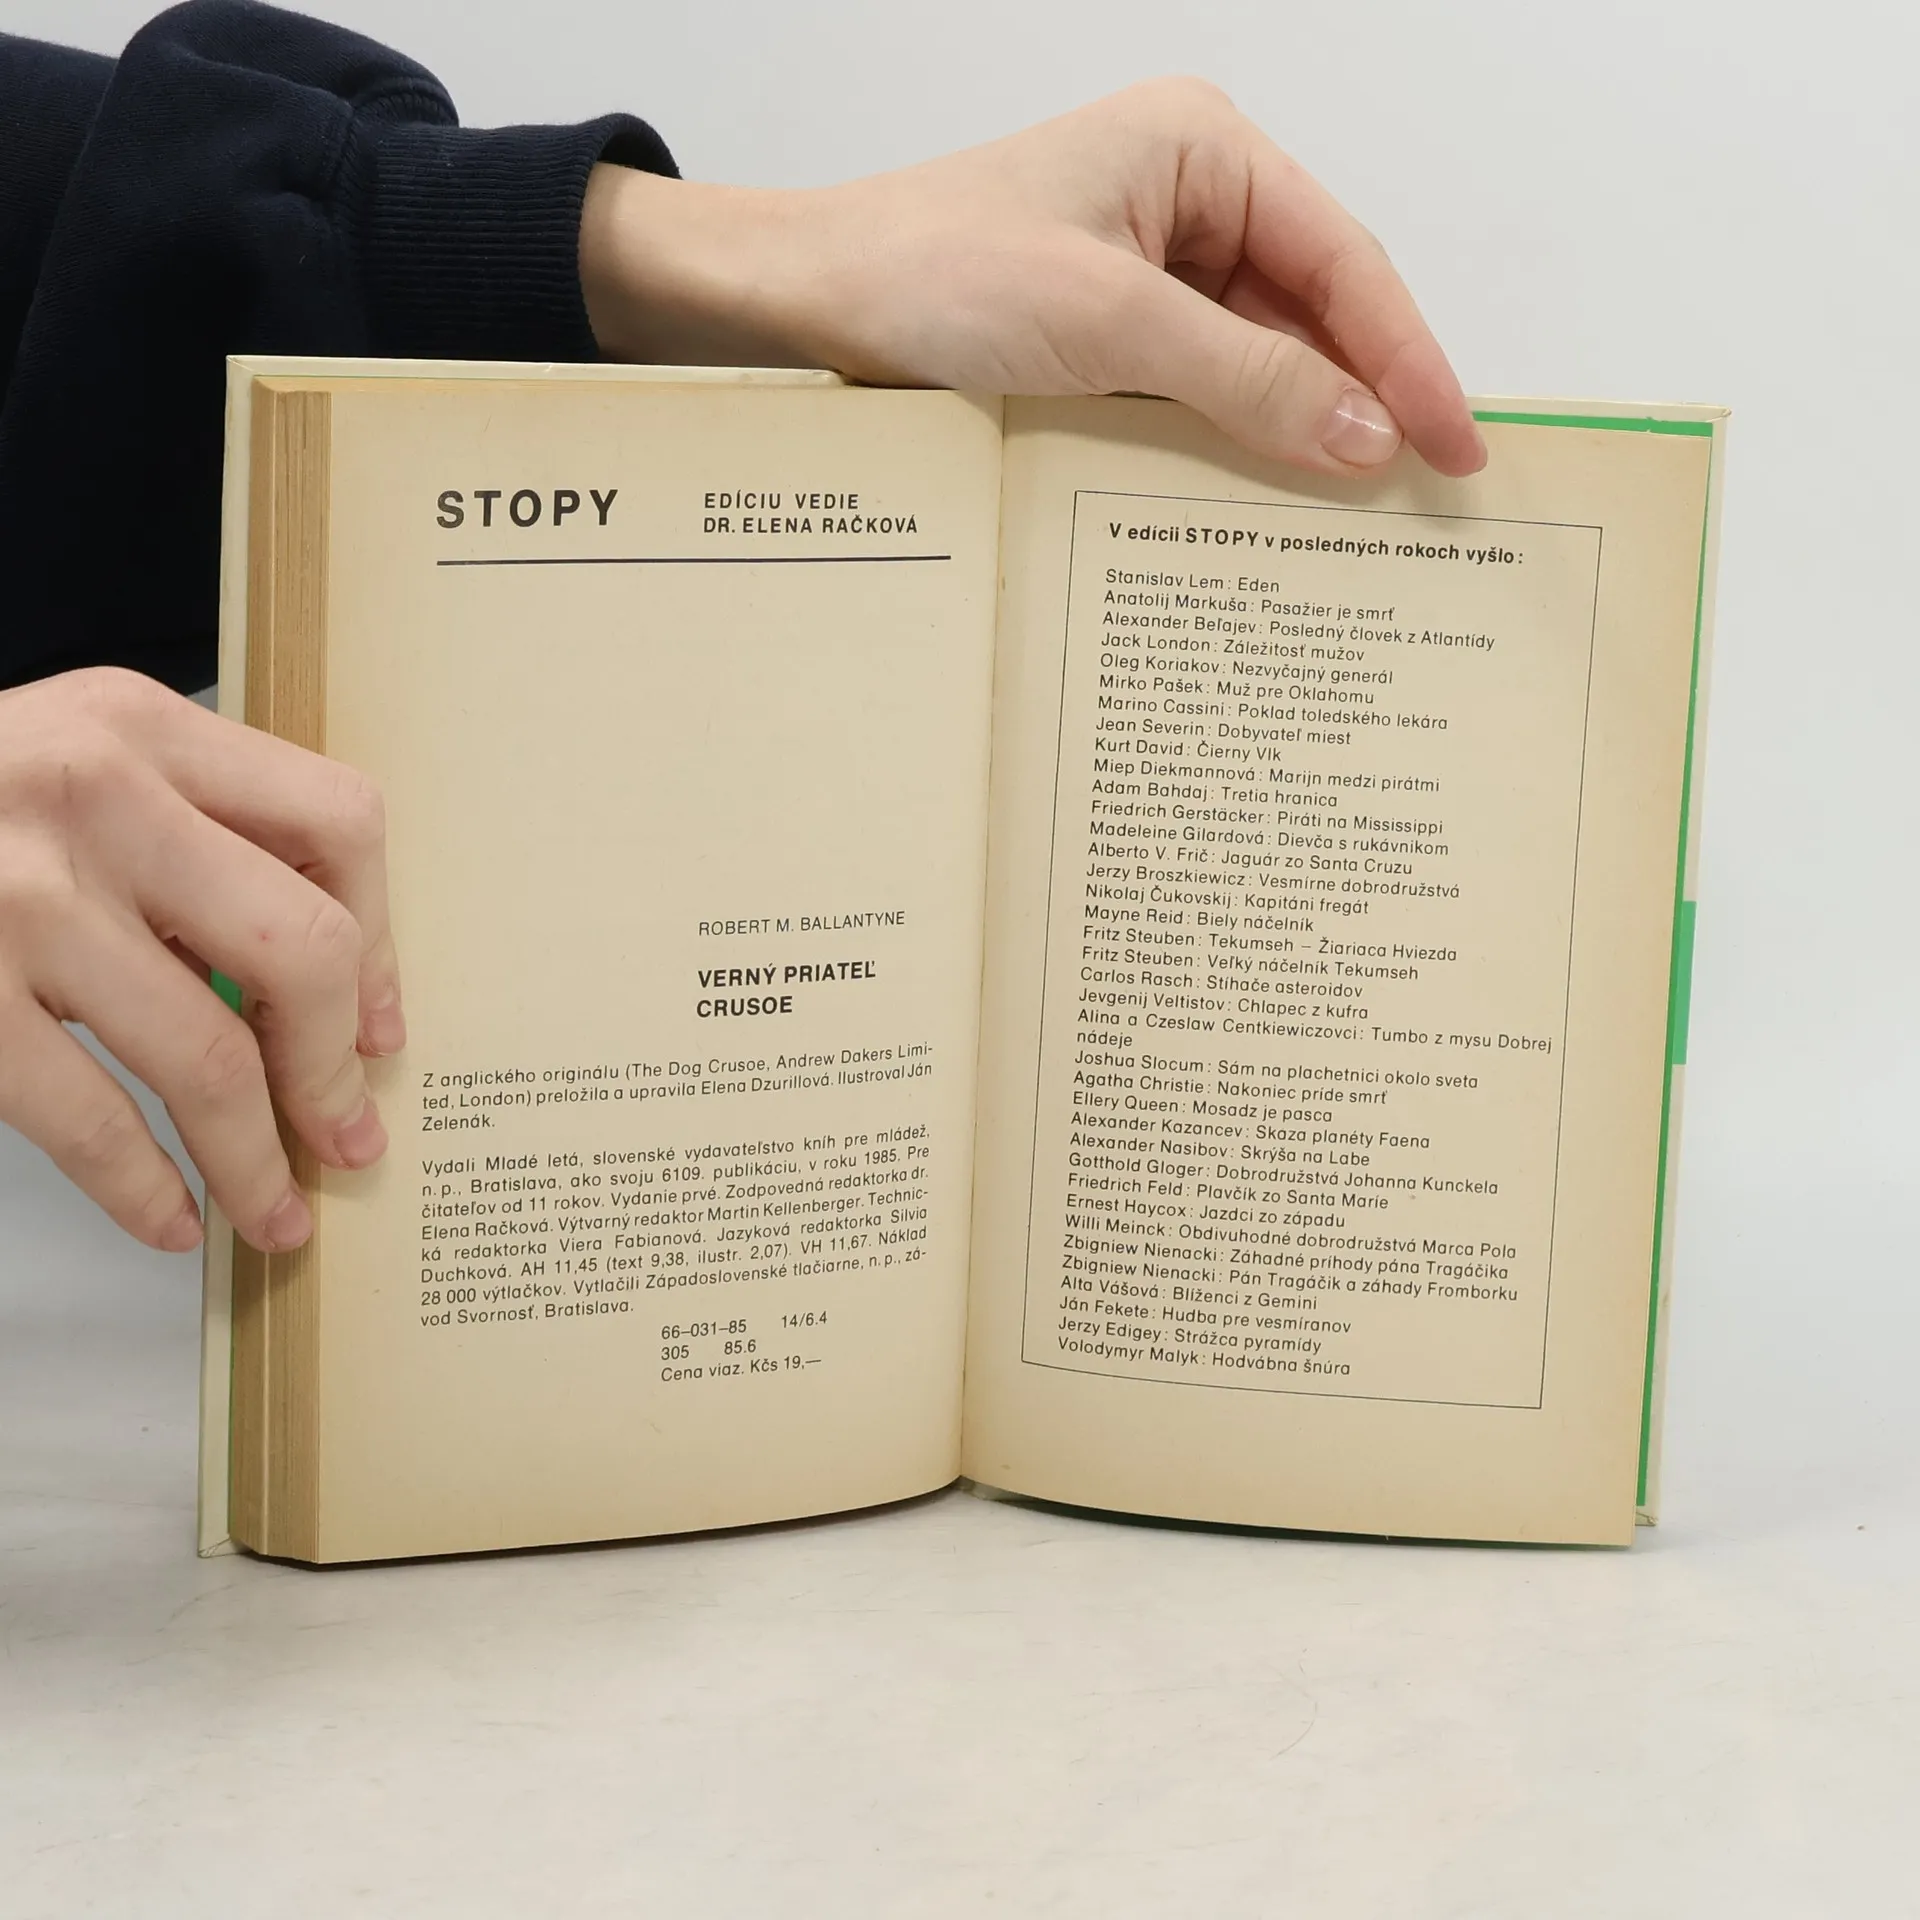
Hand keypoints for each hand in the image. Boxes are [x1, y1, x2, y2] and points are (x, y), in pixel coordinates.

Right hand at [0, 669, 402, 1253]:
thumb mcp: (76, 763)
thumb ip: (193, 836)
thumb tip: (334, 996)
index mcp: (144, 728)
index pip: (339, 824)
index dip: (383, 941)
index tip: (380, 1029)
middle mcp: (92, 795)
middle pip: (300, 947)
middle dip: (334, 1069)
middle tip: (347, 1142)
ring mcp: (17, 897)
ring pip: (207, 1055)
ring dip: (257, 1160)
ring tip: (278, 1215)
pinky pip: (87, 1116)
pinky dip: (146, 1187)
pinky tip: (173, 1220)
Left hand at [580, 77, 1484, 477]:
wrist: (803, 302)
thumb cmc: (935, 272)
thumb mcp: (1108, 323)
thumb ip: (1247, 378)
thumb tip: (1367, 438)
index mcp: (1202, 153)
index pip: (1341, 261)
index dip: (1407, 359)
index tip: (1455, 447)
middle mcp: (1188, 203)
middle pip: (1311, 311)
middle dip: (1360, 400)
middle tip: (1424, 501)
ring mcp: (1147, 271)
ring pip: (1256, 360)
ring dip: (1295, 433)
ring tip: (1355, 520)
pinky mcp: (1107, 333)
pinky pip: (1196, 392)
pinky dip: (1228, 445)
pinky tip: (1258, 502)